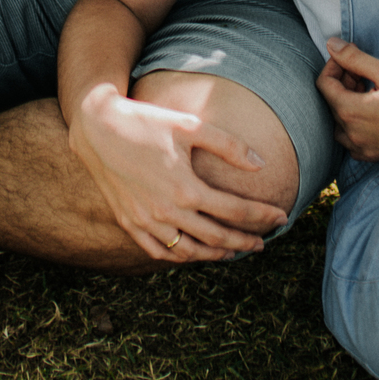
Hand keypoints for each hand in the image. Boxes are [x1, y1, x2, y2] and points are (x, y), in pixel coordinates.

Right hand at [68, 84, 287, 262]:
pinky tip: (195, 253)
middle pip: (217, 238)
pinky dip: (182, 257)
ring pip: (190, 252)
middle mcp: (168, 212)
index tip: (281, 215)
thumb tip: (260, 165)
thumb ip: (229, 146)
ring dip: (217, 254)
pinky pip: (160, 252)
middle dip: (245, 241)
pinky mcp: (130, 224)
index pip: (235, 211)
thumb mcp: (191, 125)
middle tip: (265, 241)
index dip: (261, 216)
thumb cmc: (147, 121)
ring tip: (234, 251)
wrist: (98, 128)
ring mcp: (147, 222)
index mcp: (187, 188)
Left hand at [317, 39, 378, 163]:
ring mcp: (363, 149)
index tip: (350, 58)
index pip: (324, 85)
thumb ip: (355, 58)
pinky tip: (377, 108)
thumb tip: (331, 44)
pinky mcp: (375, 156)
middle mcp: (352, 136)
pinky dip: (357, 120)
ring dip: (348, 102)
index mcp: (351, 113)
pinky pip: (353, 137)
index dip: (334, 66)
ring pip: (341, 122)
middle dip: (343, 82)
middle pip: (332, 103)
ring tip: (370, 88)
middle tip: (364, 71)